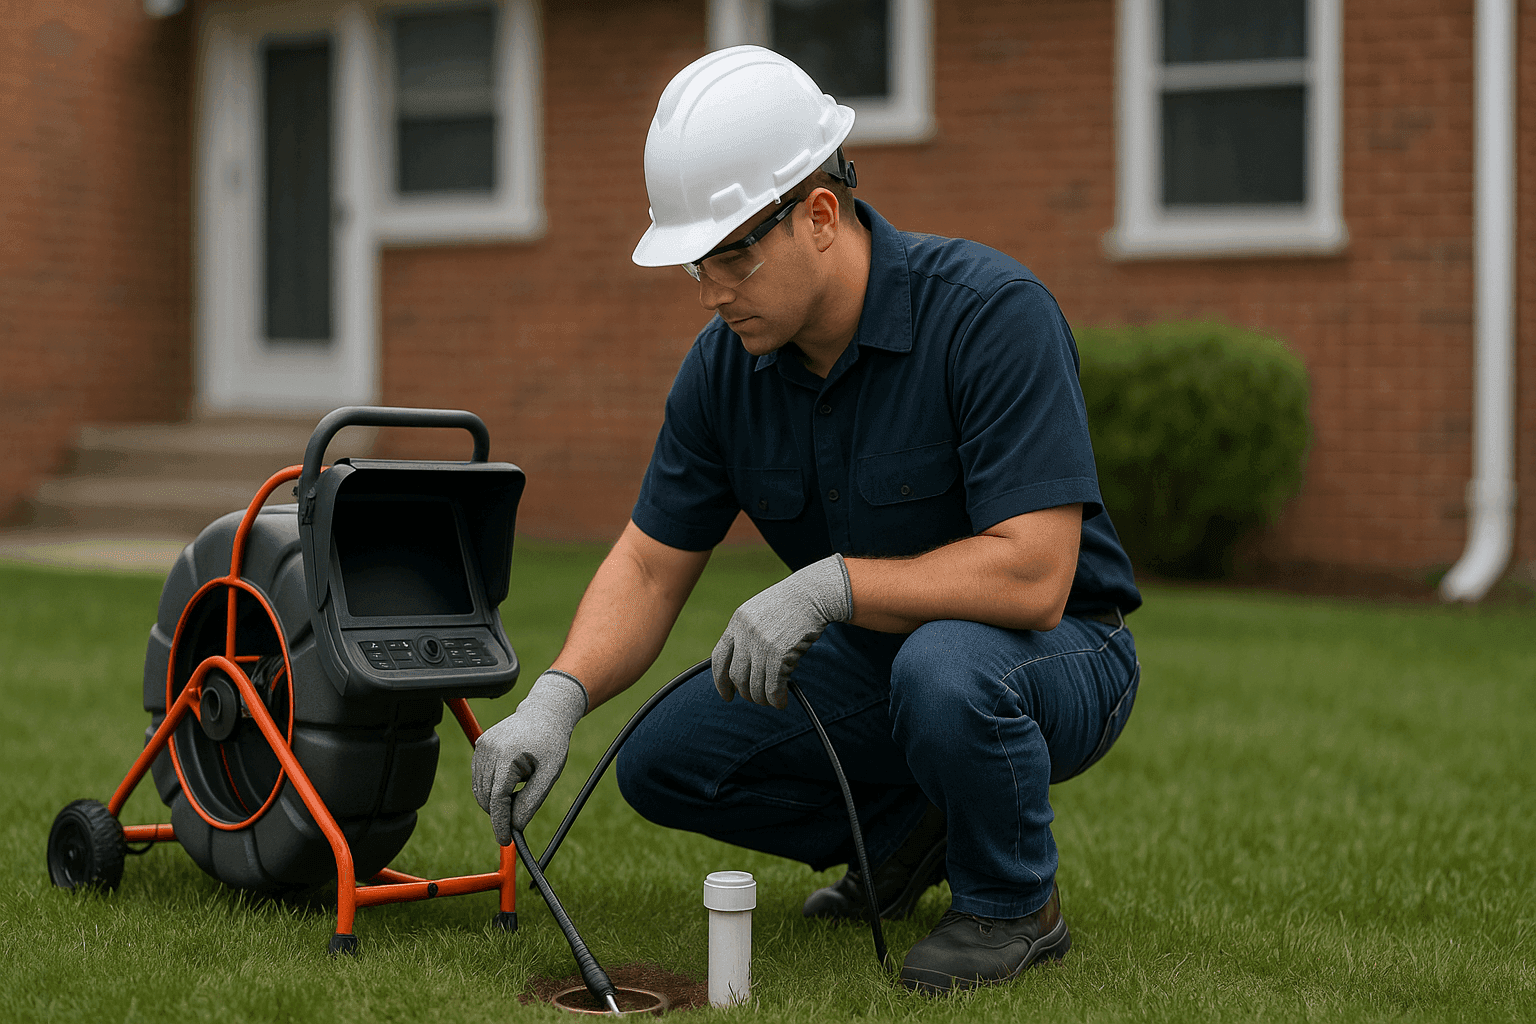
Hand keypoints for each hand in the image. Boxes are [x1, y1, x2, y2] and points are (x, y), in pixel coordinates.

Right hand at [471, 669, 587, 844]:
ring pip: (479, 789)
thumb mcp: (550, 774)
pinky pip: (479, 776)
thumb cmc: (551, 742)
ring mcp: (481, 745)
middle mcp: (490, 749)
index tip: (505, 839)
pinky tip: (509, 781)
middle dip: (499, 812)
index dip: (500, 822)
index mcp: (508, 755)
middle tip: (519, 813)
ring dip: (494, 799)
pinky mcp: (479, 743)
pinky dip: (490, 787)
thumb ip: (532, 800)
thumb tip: (515, 825)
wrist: (545, 713)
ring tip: (519, 790)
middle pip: (486, 796)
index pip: (497, 798)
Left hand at [712, 553, 852, 708]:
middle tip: (756, 699)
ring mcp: (762, 643)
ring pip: (754, 685)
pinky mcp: (779, 653)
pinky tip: (781, 702)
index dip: (720, 681)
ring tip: (771, 702)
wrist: (813, 593)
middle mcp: (745, 632)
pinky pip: (773, 686)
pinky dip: (776, 699)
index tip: (726, 695)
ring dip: (762, 699)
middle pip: (737, 676)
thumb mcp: (760, 614)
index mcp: (737, 621)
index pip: (719, 658)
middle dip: (746, 693)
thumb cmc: (791, 605)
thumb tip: (744, 669)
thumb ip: (748, 636)